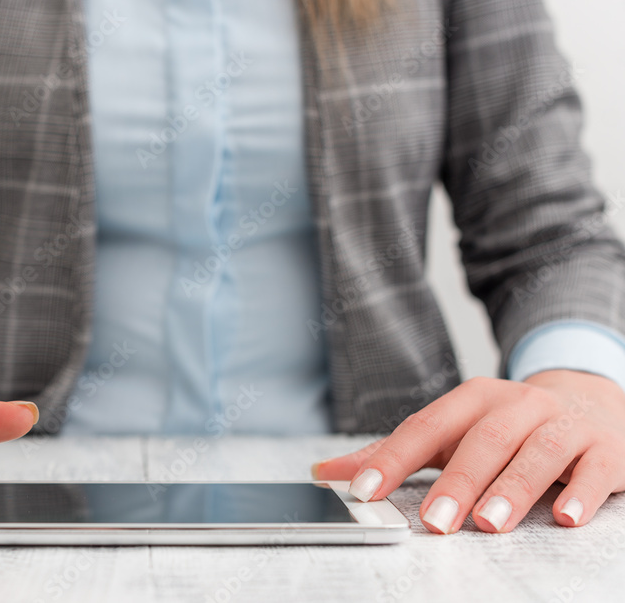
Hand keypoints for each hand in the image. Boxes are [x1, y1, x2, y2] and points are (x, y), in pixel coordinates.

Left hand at [311, 371, 624, 532]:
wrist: (591, 401)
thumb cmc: (507, 425)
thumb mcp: (450, 431)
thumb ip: (393, 452)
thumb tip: (326, 473)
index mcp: (471, 399)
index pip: (425, 427)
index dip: (394, 459)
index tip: (365, 490)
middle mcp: (516, 405)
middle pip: (482, 441)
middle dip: (456, 483)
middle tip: (433, 522)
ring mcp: (562, 425)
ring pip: (536, 452)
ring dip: (512, 489)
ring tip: (489, 523)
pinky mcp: (603, 449)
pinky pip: (591, 469)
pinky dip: (579, 492)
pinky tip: (566, 517)